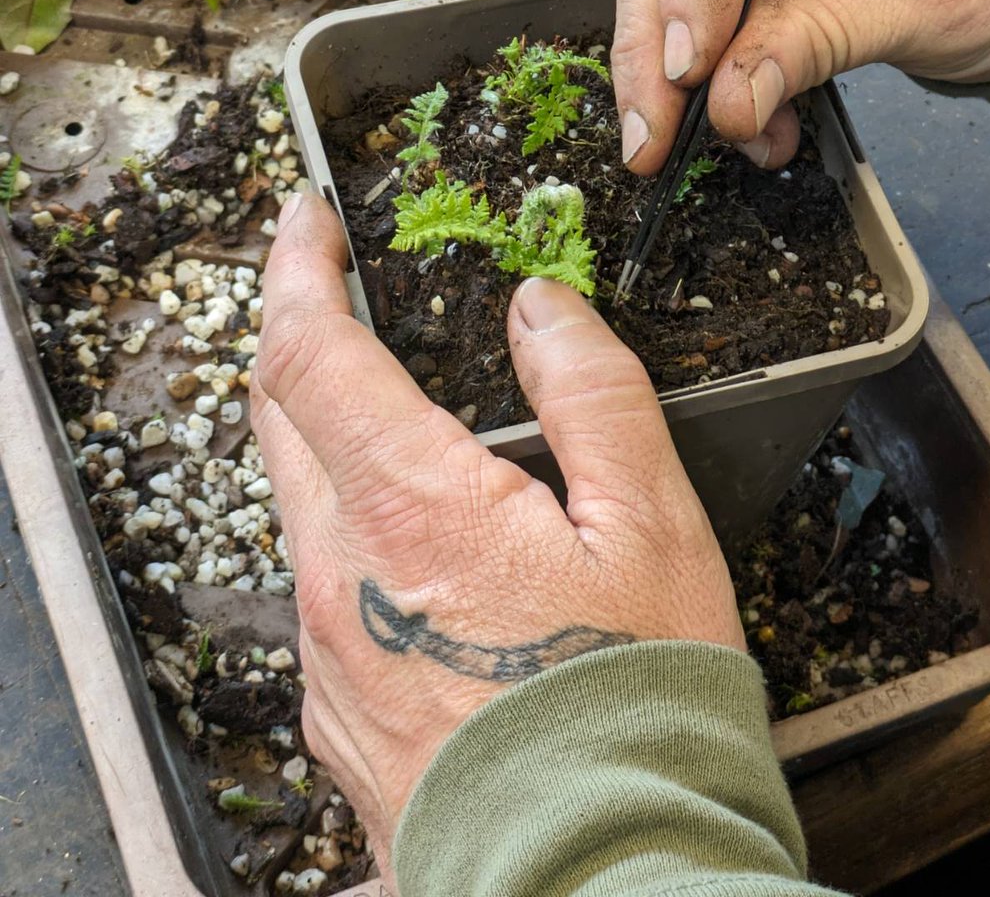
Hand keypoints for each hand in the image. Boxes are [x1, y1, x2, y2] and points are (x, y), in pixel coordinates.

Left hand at [250, 194, 743, 848]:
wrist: (596, 873)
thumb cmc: (632, 704)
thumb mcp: (651, 526)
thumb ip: (593, 395)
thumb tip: (541, 309)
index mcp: (411, 511)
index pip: (311, 353)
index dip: (298, 270)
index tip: (307, 219)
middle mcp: (339, 575)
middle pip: (277, 416)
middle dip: (295, 332)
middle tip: (331, 285)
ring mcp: (325, 648)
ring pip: (297, 500)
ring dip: (325, 431)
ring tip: (388, 402)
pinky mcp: (336, 703)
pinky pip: (320, 580)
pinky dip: (347, 520)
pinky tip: (411, 534)